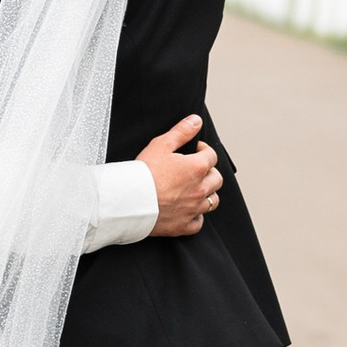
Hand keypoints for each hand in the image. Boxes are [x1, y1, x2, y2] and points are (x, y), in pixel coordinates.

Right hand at [141, 112, 222, 237]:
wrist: (129, 201)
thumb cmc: (143, 173)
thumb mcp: (161, 144)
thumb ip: (181, 131)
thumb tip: (196, 121)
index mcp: (196, 168)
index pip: (212, 156)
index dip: (204, 151)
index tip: (196, 150)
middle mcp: (200, 189)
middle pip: (217, 179)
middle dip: (209, 172)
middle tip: (197, 169)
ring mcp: (193, 209)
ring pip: (212, 201)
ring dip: (207, 193)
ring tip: (195, 189)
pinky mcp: (184, 225)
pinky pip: (199, 222)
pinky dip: (196, 216)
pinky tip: (188, 210)